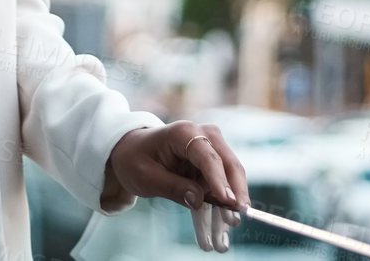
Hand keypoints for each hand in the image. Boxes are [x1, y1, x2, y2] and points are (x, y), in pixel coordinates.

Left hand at [104, 123, 248, 252]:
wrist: (133, 151)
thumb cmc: (136, 159)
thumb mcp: (146, 176)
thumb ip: (172, 187)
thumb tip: (198, 201)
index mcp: (184, 133)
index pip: (208, 157)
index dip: (220, 180)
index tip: (229, 202)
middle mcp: (203, 136)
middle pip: (228, 165)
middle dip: (234, 193)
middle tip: (236, 219)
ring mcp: (210, 149)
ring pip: (229, 179)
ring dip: (227, 207)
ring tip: (223, 238)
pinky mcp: (211, 165)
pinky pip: (220, 188)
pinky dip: (219, 208)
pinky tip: (216, 232)